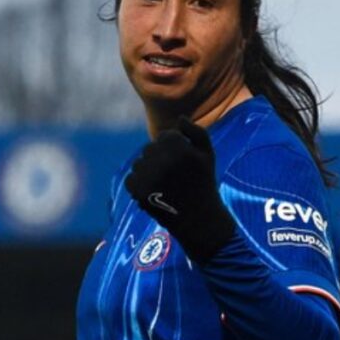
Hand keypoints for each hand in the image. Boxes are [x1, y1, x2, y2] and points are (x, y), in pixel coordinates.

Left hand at [124, 116, 237, 260]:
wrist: (198, 220)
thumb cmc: (204, 184)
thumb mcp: (208, 155)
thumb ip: (196, 132)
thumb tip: (179, 119)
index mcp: (180, 149)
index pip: (166, 136)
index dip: (174, 149)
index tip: (182, 165)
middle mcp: (163, 161)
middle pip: (150, 148)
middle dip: (160, 159)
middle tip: (174, 178)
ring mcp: (149, 176)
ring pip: (140, 163)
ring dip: (148, 171)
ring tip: (165, 187)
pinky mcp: (138, 191)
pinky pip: (131, 178)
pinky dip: (140, 185)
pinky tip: (155, 194)